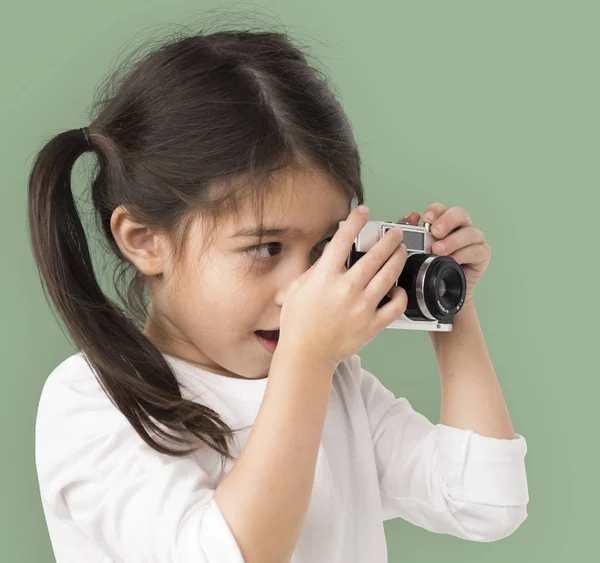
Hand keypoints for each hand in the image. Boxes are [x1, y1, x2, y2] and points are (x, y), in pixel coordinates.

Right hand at [278, 206, 408, 369]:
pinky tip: (397, 288)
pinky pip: (395, 305)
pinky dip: (400, 294)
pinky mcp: (372, 324)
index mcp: (325, 277)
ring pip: (389, 275)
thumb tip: (327, 256)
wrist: (306, 355)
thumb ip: (313, 271)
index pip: (343, 240)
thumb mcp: (296, 290)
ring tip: (401, 252)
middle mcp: (346, 289)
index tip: (363, 212)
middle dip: (389, 239)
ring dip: (398, 259)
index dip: (355, 221)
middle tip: (394, 233)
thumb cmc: (298, 324)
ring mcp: (362, 307)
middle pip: (375, 255)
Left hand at [397, 204, 490, 304]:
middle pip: (459, 213)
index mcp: (444, 223)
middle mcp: (461, 227)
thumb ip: (411, 234)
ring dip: (452, 241)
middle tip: (435, 232)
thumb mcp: (417, 251)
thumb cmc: (430, 269)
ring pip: (468, 232)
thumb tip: (406, 220)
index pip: (441, 209)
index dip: (434, 210)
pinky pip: (475, 250)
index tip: (425, 218)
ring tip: (438, 250)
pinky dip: (462, 255)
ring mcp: (474, 239)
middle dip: (446, 221)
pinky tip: (452, 260)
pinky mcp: (483, 253)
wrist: (443, 292)